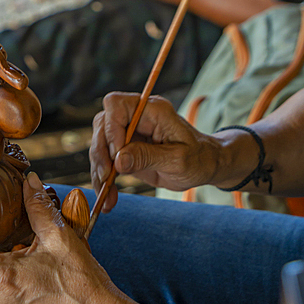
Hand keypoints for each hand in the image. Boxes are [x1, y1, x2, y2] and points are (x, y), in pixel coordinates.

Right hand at [89, 92, 221, 212]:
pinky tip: (108, 198)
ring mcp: (130, 133)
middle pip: (103, 123)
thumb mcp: (178, 160)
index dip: (111, 127)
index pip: (117, 105)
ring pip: (100, 143)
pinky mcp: (126, 150)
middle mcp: (137, 117)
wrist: (205, 166)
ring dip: (99, 170)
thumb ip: (148, 157)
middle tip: (106, 178)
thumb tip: (118, 160)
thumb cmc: (198, 158)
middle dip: (100, 152)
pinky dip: (103, 180)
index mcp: (152, 110)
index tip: (117, 155)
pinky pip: (106, 161)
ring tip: (107, 196)